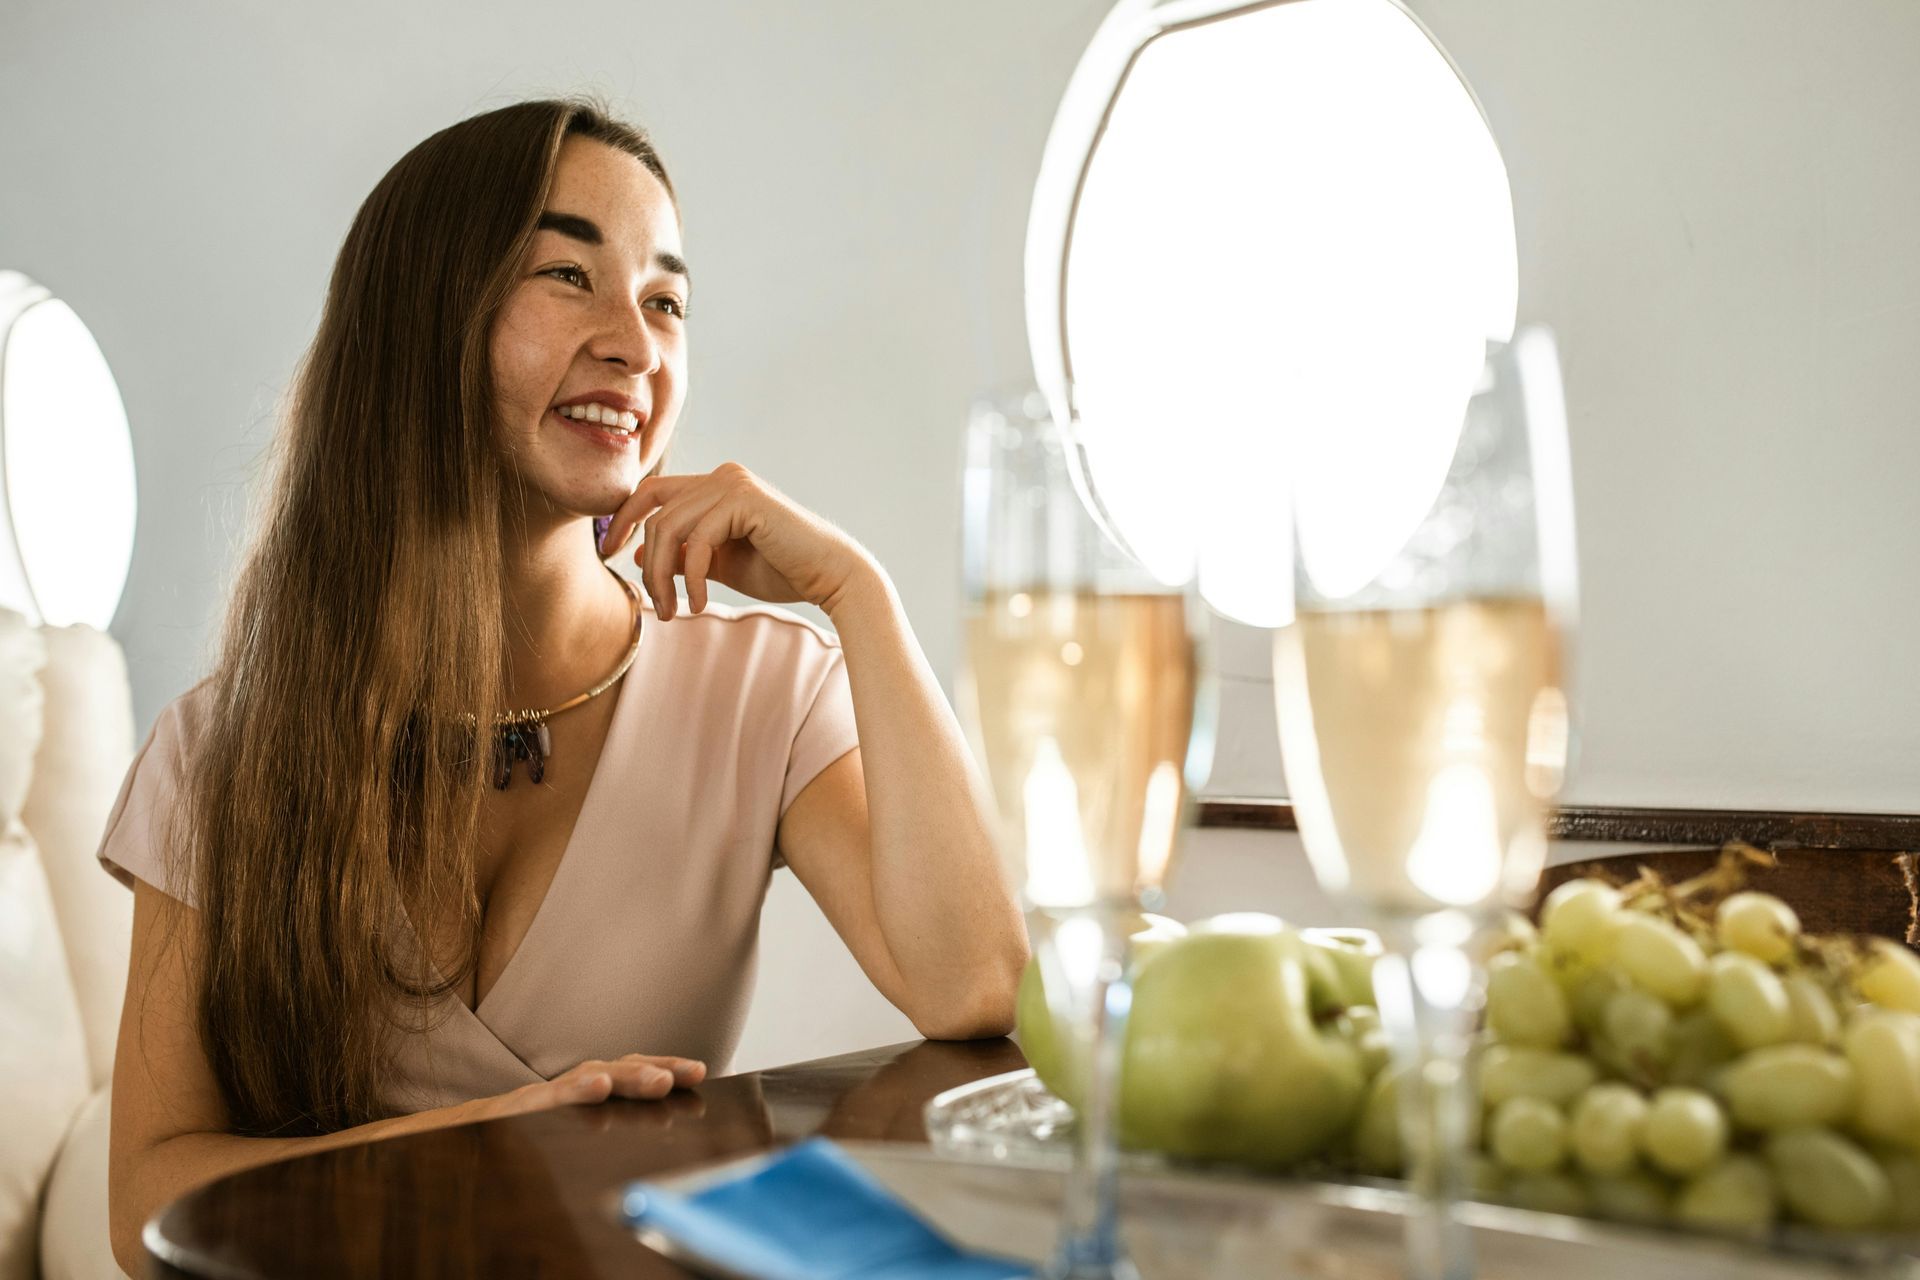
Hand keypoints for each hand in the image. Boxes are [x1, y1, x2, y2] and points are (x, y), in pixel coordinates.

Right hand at [460, 1053, 706, 1121]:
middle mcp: (581, 1081)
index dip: (669, 1067)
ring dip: (629, 1077)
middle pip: (623, 1069)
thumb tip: (669, 1125)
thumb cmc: (542, 1132)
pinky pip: (554, 1099)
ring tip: (658, 1081)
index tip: (700, 1073)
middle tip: (684, 1076)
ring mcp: (554, 1093)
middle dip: (657, 1069)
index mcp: (599, 1086)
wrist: (475, 1133)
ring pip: (595, 1078)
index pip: (639, 1070)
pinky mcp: (525, 1108)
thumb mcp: (589, 1126)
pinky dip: (578, 1092)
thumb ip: (623, 1123)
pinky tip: (598, 1088)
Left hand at [600, 463, 872, 619]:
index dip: (624, 519)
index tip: (609, 553)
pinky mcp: (744, 500)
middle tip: (655, 605)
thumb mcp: (719, 564)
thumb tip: (641, 554)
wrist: (829, 576)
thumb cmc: (781, 571)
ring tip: (674, 611)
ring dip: (664, 577)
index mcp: (715, 485)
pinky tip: (698, 603)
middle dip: (646, 563)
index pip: (652, 491)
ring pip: (669, 528)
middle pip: (655, 512)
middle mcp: (722, 475)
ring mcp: (733, 483)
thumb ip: (684, 554)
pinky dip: (690, 578)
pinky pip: (697, 541)